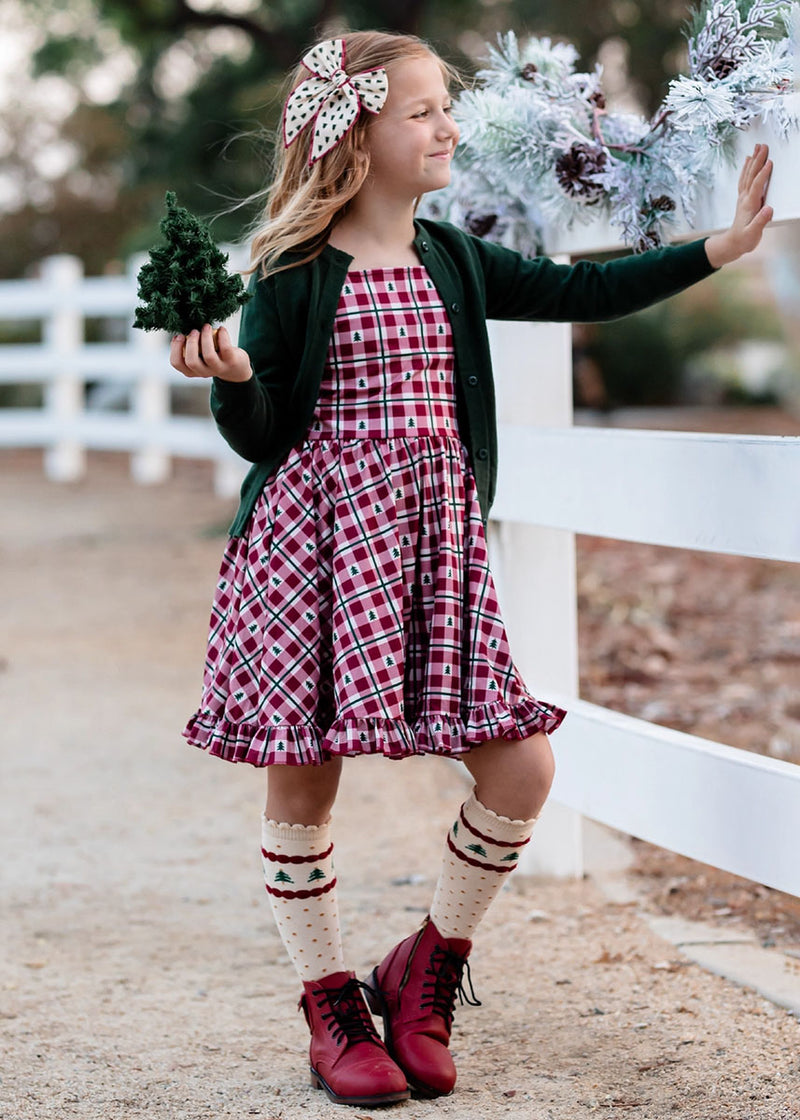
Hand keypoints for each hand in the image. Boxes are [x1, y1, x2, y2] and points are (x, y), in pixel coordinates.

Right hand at [169, 324, 252, 381]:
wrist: (236, 368)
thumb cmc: (214, 356)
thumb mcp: (199, 355)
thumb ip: (190, 347)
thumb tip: (181, 330)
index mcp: (192, 370)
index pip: (177, 363)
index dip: (175, 348)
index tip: (179, 335)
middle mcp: (204, 372)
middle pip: (191, 362)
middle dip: (191, 343)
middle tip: (194, 331)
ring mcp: (218, 368)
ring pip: (209, 356)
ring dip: (205, 338)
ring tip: (206, 327)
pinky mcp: (231, 361)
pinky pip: (225, 348)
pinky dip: (222, 335)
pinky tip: (221, 329)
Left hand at [705, 143, 772, 267]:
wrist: (732, 244)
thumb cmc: (743, 240)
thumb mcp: (753, 233)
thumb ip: (760, 222)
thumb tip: (768, 209)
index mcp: (749, 205)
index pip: (756, 186)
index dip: (763, 174)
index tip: (769, 163)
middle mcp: (745, 198)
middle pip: (751, 175)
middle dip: (758, 160)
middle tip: (763, 146)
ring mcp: (743, 197)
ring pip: (747, 175)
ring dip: (752, 161)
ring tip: (757, 148)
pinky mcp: (743, 198)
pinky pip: (744, 179)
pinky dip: (746, 169)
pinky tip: (748, 161)